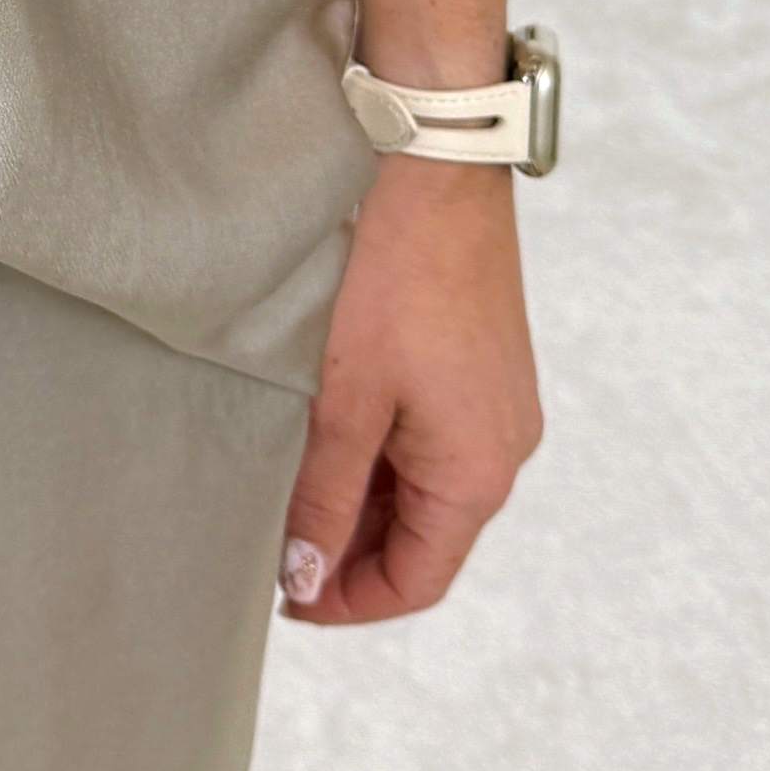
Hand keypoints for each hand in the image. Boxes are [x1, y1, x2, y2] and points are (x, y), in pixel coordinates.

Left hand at [277, 158, 542, 624]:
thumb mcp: (344, 399)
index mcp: (478, 472)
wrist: (435, 168)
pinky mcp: (479, 370)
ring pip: (422, 489)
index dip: (347, 602)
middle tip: (267, 543)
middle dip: (346, 551)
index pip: (418, 581)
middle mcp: (501, 447)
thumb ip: (322, 496)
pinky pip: (429, 441)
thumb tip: (306, 579)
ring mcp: (495, 406)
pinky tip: (321, 438)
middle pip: (422, 538)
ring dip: (357, 501)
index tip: (282, 599)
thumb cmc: (394, 277)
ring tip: (283, 489)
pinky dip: (377, 456)